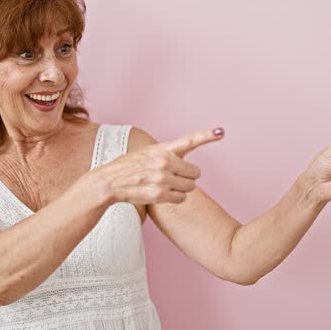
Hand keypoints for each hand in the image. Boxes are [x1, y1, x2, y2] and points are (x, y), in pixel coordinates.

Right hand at [92, 127, 224, 204]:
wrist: (109, 182)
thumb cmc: (129, 167)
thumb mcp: (147, 153)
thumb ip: (167, 154)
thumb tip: (186, 163)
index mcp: (162, 149)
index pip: (189, 141)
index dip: (207, 135)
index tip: (221, 131)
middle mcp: (164, 162)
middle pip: (196, 173)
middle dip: (188, 176)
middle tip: (173, 177)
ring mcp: (162, 179)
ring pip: (190, 187)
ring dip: (181, 188)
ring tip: (163, 185)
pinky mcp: (159, 195)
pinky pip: (181, 198)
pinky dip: (175, 198)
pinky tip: (161, 194)